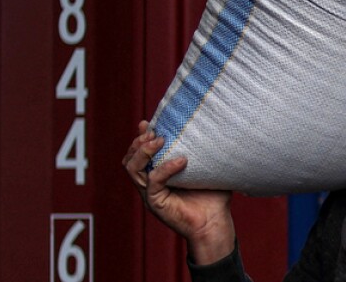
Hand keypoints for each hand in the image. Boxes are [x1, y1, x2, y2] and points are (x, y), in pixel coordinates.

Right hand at [123, 120, 235, 264]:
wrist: (216, 222)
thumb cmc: (213, 196)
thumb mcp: (206, 168)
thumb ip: (201, 150)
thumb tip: (211, 126)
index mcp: (158, 175)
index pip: (138, 154)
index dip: (140, 138)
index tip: (148, 122)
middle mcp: (150, 184)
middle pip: (129, 160)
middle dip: (138, 143)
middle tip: (153, 133)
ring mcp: (151, 194)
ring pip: (133, 169)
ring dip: (144, 152)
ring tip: (160, 141)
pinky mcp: (156, 203)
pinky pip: (153, 182)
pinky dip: (165, 169)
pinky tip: (181, 161)